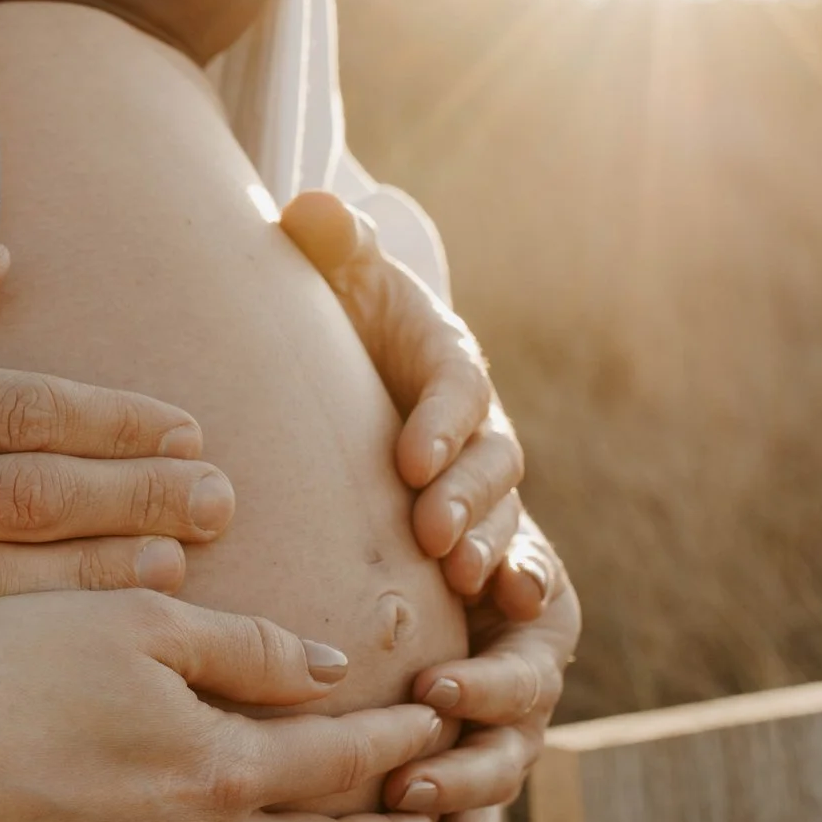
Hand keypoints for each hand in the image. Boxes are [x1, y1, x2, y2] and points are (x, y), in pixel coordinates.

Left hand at [280, 192, 522, 596]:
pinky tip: (502, 613)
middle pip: (494, 465)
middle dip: (469, 499)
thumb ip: (330, 243)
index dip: (444, 423)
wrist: (357, 370)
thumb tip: (310, 209)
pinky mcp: (474, 535)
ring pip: (506, 521)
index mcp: (450, 361)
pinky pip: (510, 570)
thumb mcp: (341, 278)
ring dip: (486, 549)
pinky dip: (512, 592)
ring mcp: (483, 486)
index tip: (410, 458)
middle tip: (434, 534)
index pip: (459, 388)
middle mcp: (481, 428)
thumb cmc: (348, 321)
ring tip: (454, 577)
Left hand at [373, 518, 579, 821]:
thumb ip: (502, 548)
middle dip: (459, 782)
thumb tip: (514, 582)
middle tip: (409, 787)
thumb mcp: (480, 523)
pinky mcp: (452, 813)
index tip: (433, 686)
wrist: (437, 549)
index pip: (522, 677)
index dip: (483, 688)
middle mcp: (520, 714)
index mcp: (534, 643)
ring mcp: (488, 768)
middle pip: (505, 764)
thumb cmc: (451, 525)